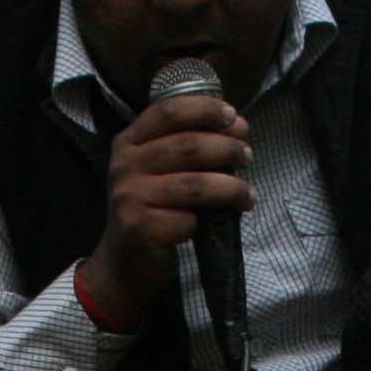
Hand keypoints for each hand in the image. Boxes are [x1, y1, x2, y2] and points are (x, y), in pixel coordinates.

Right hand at [79, 85, 251, 331]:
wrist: (124, 261)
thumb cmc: (152, 208)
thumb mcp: (157, 169)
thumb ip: (187, 145)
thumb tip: (237, 127)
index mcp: (129, 142)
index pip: (169, 111)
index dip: (205, 109)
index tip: (233, 117)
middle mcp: (125, 165)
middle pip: (188, 145)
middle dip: (226, 148)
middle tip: (247, 156)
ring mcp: (130, 197)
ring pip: (194, 185)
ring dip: (230, 188)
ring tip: (247, 193)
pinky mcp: (140, 228)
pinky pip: (186, 220)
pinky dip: (205, 222)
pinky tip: (214, 225)